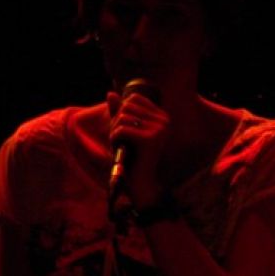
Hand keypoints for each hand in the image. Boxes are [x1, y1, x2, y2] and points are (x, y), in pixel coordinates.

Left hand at [107, 88, 169, 207]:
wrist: (140, 182)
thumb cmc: (133, 156)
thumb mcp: (125, 130)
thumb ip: (119, 112)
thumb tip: (110, 93)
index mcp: (161, 116)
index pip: (133, 99)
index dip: (122, 112)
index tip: (124, 130)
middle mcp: (164, 120)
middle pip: (127, 106)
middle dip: (117, 121)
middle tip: (120, 139)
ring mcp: (159, 129)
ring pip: (123, 117)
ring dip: (115, 131)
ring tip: (120, 144)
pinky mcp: (149, 139)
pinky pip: (122, 129)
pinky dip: (114, 138)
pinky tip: (119, 148)